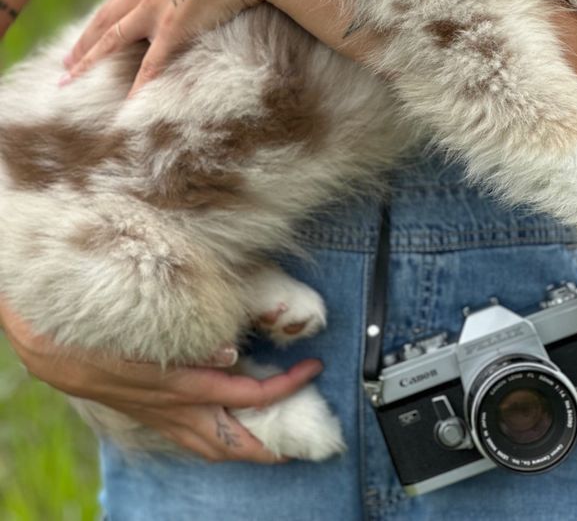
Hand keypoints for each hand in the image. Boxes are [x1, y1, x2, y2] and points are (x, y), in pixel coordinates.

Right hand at [1, 296, 321, 461]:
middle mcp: (179, 411)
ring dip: (246, 449)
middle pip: (235, 442)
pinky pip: (191, 439)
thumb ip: (196, 342)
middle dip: (272, 446)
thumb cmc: (111, 331)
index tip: (313, 370)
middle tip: (303, 440)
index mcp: (187, 387)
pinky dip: (215, 440)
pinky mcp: (151, 416)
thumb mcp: (155, 332)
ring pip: (212, 447)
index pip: (250, 395)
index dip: (286, 387)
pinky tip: (224, 433)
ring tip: (272, 445)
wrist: (59, 349)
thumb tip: (229, 353)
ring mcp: (164, 418)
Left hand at [62, 0, 274, 94]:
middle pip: (106, 16)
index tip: (96, 21)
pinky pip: (151, 65)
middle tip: (68, 59)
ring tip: (71, 79)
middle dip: (84, 39)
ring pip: (111, 40)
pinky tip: (128, 104)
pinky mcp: (173, 28)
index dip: (108, 8)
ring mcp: (155, 8)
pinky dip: (138, 86)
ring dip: (88, 60)